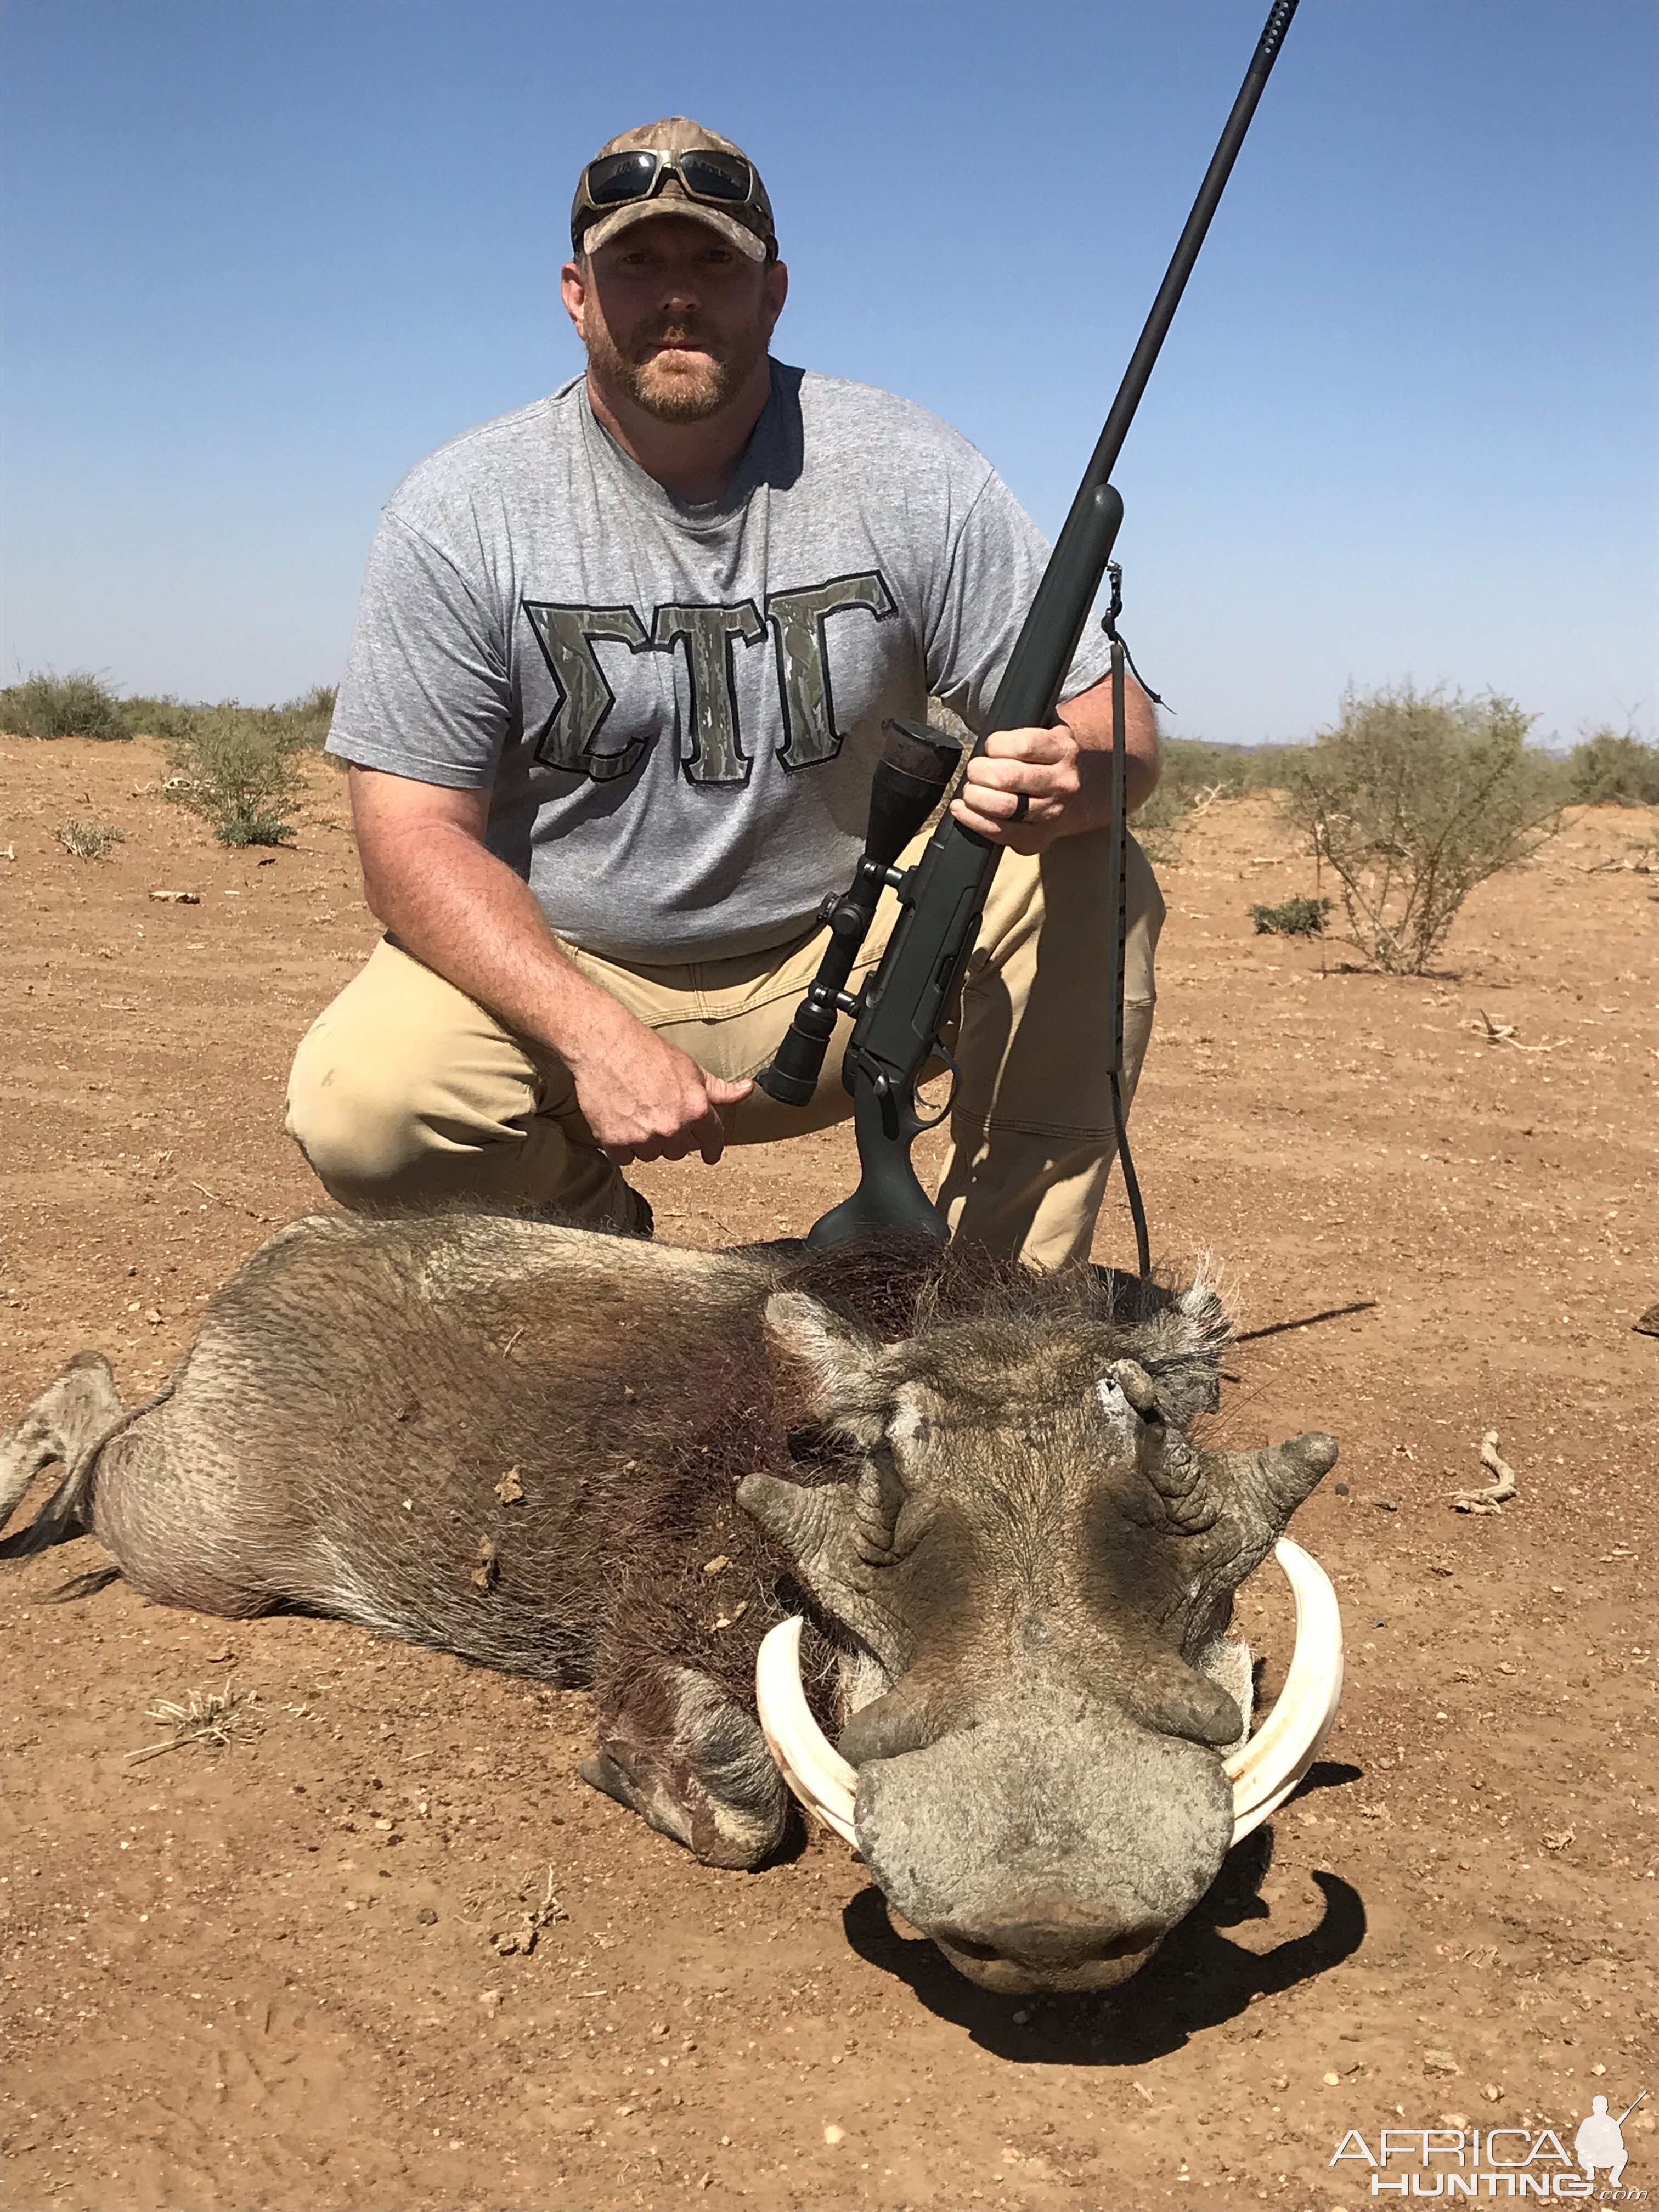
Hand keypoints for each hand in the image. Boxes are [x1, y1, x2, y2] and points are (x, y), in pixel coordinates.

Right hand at [562, 996, 751, 1165]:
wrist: (604, 1044)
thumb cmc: (647, 1050)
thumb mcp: (690, 1068)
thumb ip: (718, 1088)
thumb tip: (747, 1090)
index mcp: (696, 1108)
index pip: (712, 1139)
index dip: (712, 1149)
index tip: (710, 1156)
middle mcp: (672, 1127)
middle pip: (678, 1150)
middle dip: (671, 1136)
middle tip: (656, 1113)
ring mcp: (643, 1136)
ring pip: (651, 1155)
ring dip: (645, 1142)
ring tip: (635, 1113)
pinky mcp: (615, 1141)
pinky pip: (624, 1158)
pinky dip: (621, 1146)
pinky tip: (618, 1123)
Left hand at [949, 723, 1085, 851]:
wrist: (1074, 795)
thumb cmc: (1046, 759)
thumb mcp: (1046, 730)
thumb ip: (1023, 725)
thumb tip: (991, 734)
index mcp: (1064, 750)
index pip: (1023, 746)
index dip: (996, 745)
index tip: (990, 747)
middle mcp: (1063, 783)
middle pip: (1008, 777)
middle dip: (980, 771)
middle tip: (975, 770)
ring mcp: (1051, 813)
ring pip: (1003, 806)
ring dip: (975, 796)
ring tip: (970, 790)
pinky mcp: (1037, 837)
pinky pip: (999, 831)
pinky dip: (973, 820)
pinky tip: (962, 809)